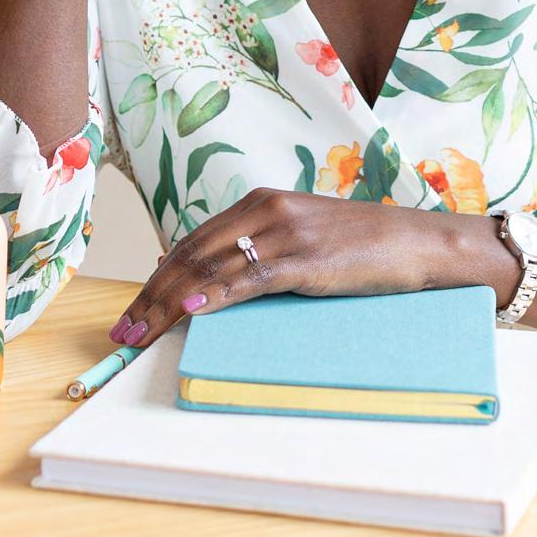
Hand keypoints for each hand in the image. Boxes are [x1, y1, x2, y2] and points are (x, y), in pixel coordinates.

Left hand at [107, 187, 446, 348]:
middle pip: (191, 254)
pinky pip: (251, 277)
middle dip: (150, 297)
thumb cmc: (359, 248)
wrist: (415, 243)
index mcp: (260, 202)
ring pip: (212, 267)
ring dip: (169, 304)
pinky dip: (217, 293)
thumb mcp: (298, 239)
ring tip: (140, 335)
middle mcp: (267, 209)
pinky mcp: (307, 257)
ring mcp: (286, 232)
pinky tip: (193, 309)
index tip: (129, 314)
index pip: (191, 242)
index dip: (154, 279)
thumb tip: (198, 279)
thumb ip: (253, 250)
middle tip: (121, 334)